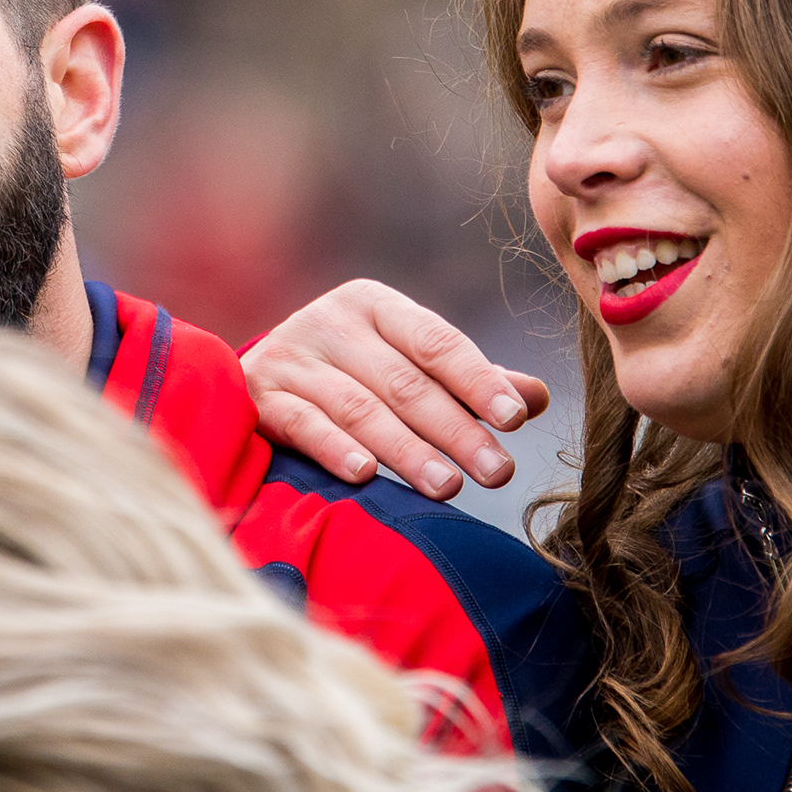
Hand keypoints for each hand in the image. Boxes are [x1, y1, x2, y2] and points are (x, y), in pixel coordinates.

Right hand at [241, 279, 549, 499]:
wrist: (254, 377)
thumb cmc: (351, 372)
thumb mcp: (406, 363)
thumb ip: (468, 380)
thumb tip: (537, 397)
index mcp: (374, 305)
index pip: (437, 342)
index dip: (478, 380)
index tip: (515, 419)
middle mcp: (330, 322)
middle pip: (404, 383)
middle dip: (456, 430)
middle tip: (497, 472)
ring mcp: (291, 358)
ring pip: (359, 408)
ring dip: (407, 450)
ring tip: (448, 487)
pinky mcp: (260, 396)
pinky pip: (303, 424)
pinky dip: (334, 449)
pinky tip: (365, 475)